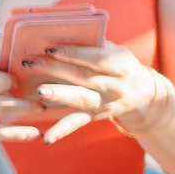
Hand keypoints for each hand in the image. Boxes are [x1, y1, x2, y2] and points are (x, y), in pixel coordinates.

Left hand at [17, 41, 174, 143]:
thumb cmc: (122, 67)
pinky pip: (77, 123)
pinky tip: (46, 138)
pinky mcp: (96, 116)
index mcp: (121, 65)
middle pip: (83, 76)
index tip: (50, 48)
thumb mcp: (117, 52)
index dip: (73, 53)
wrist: (143, 94)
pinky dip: (62, 131)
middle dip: (55, 68)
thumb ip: (95, 45)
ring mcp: (106, 103)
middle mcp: (115, 86)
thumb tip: (59, 35)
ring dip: (60, 94)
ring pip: (80, 98)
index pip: (95, 58)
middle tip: (31, 62)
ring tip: (40, 91)